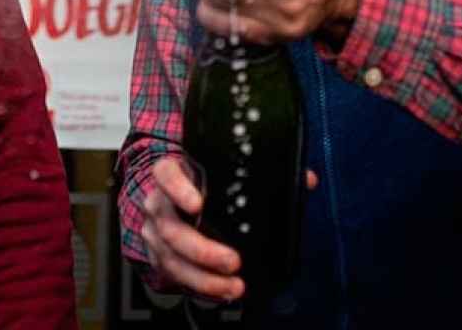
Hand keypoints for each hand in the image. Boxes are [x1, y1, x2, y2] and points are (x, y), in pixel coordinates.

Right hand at [141, 156, 322, 299]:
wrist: (169, 198)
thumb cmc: (200, 182)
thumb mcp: (224, 170)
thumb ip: (263, 173)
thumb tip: (305, 179)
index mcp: (172, 173)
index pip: (166, 173)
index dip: (178, 188)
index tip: (198, 204)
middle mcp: (159, 203)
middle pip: (171, 227)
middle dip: (202, 249)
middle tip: (233, 261)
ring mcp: (156, 232)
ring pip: (171, 258)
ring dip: (203, 277)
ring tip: (233, 285)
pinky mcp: (160, 256)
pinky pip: (176, 275)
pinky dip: (201, 286)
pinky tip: (223, 291)